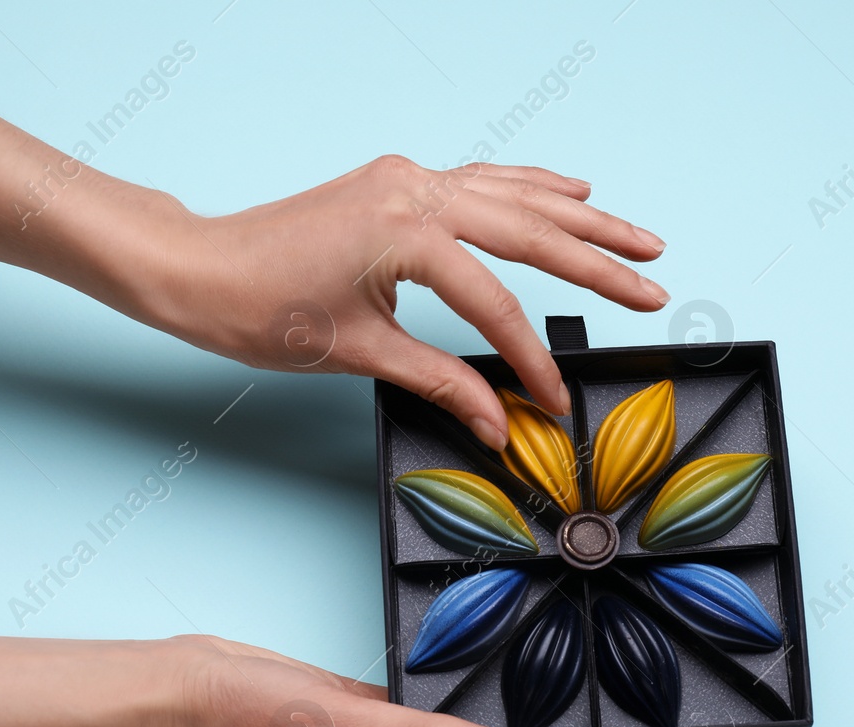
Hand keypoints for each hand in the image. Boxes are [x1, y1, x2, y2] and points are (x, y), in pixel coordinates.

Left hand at [117, 156, 668, 448]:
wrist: (199, 268)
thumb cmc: (259, 309)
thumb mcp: (360, 353)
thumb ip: (442, 383)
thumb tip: (501, 423)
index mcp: (406, 232)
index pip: (495, 305)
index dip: (532, 359)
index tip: (557, 399)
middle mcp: (415, 190)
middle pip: (530, 231)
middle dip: (597, 265)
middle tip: (654, 288)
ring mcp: (407, 177)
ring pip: (515, 196)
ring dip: (580, 220)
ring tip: (639, 239)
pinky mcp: (398, 181)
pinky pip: (482, 180)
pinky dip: (530, 188)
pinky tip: (570, 192)